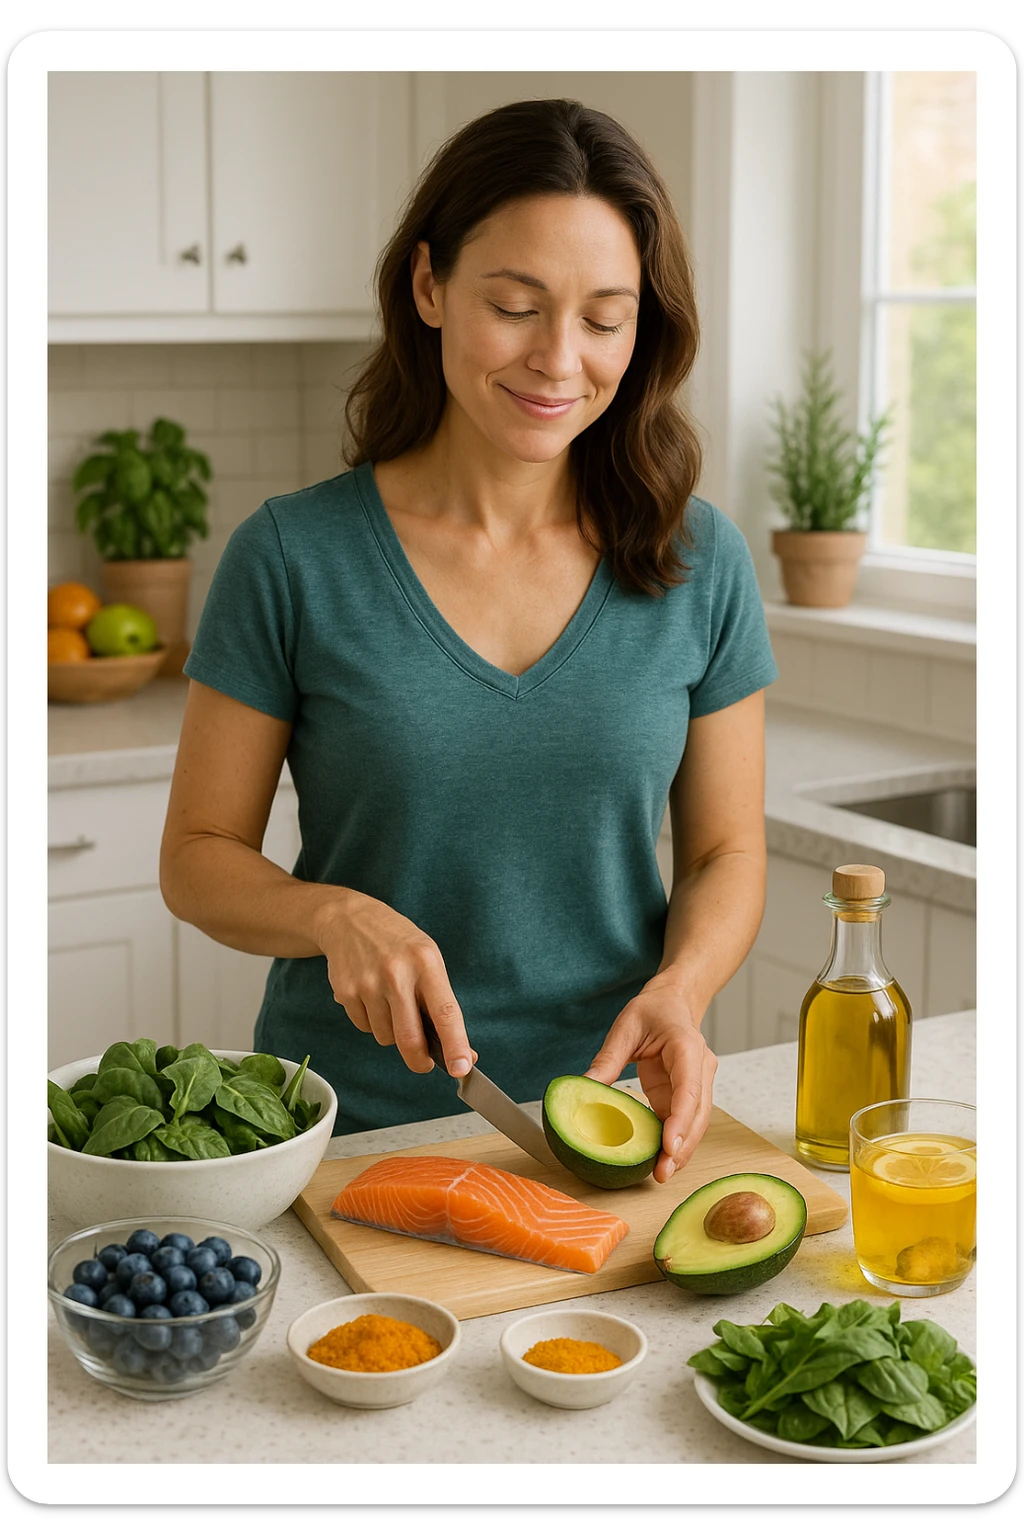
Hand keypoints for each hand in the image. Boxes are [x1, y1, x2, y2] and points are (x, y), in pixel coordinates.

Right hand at [316, 890, 476, 1077]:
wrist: (350, 919)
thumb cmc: (398, 943)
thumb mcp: (428, 959)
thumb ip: (441, 1002)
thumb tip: (462, 1052)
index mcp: (426, 963)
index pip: (445, 1013)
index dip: (455, 1045)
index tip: (462, 1068)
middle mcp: (396, 973)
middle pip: (409, 1038)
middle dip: (419, 1060)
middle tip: (424, 1063)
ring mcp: (367, 983)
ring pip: (385, 1038)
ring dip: (392, 1033)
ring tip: (390, 1003)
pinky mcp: (345, 991)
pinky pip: (365, 1028)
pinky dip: (372, 1022)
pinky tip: (371, 997)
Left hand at [583, 974, 716, 1181]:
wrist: (674, 1001)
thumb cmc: (654, 1010)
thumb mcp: (625, 1028)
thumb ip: (608, 1059)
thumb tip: (584, 1089)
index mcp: (687, 1048)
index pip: (689, 1089)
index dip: (680, 1120)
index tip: (669, 1146)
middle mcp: (700, 1068)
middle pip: (697, 1114)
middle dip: (682, 1146)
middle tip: (662, 1173)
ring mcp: (698, 1084)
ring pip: (695, 1123)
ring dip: (681, 1149)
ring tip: (661, 1174)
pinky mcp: (686, 1094)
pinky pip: (683, 1121)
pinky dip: (674, 1141)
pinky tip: (660, 1161)